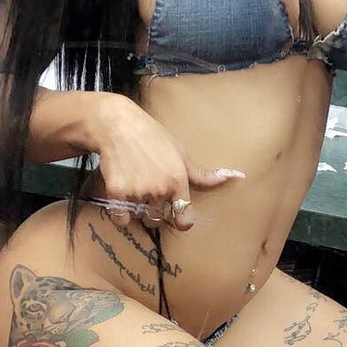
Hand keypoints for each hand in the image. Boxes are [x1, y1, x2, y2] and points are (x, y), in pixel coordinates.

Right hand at [93, 95, 243, 230]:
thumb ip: (201, 174)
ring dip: (136, 210)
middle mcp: (159, 189)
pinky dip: (119, 213)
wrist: (118, 125)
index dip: (180, 220)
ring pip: (139, 218)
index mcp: (177, 181)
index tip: (176, 217)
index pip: (184, 218)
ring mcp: (137, 192)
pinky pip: (120, 219)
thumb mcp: (180, 153)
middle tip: (146, 191)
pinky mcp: (116, 193)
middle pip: (157, 219)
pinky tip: (120, 196)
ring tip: (133, 189)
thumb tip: (230, 178)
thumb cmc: (152, 137)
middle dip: (152, 210)